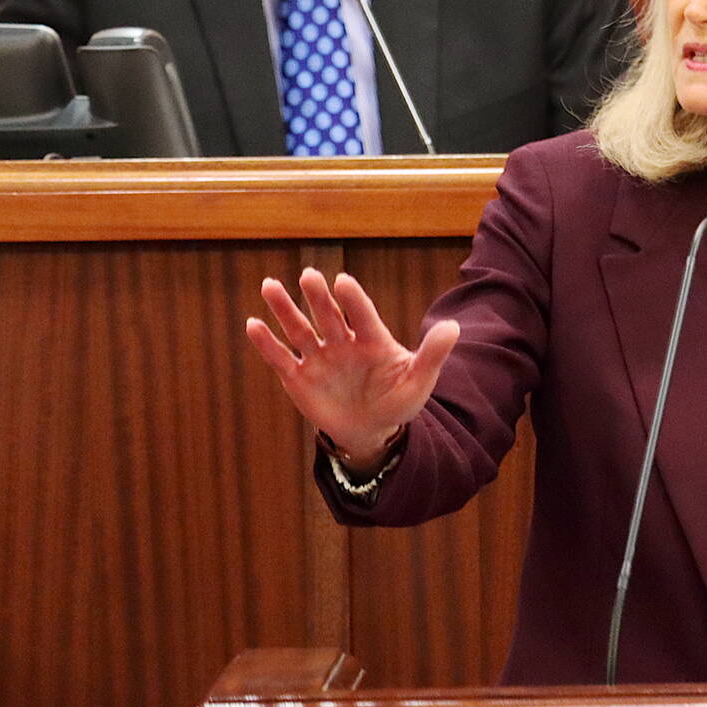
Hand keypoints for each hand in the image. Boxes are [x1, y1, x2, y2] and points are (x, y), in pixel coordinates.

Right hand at [245, 268, 459, 462]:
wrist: (372, 431)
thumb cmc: (397, 401)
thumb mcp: (419, 380)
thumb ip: (432, 354)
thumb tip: (454, 327)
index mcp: (371, 338)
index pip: (361, 314)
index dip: (352, 300)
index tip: (343, 281)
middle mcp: (342, 342)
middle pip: (327, 315)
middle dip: (318, 297)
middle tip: (309, 276)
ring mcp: (319, 358)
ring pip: (299, 330)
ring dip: (284, 310)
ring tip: (270, 286)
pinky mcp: (299, 377)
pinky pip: (281, 358)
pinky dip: (266, 343)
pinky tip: (252, 325)